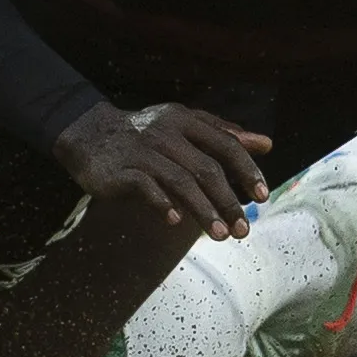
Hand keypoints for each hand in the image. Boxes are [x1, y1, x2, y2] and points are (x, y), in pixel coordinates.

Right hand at [53, 100, 271, 240]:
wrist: (90, 134)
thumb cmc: (147, 135)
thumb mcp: (186, 126)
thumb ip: (224, 134)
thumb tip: (267, 144)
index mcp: (186, 121)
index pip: (225, 145)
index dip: (246, 170)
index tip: (262, 198)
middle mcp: (166, 132)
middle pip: (206, 168)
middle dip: (228, 200)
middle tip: (243, 229)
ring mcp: (143, 151)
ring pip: (180, 180)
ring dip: (203, 210)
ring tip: (221, 235)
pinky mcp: (121, 170)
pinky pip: (145, 186)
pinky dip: (162, 203)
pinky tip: (176, 222)